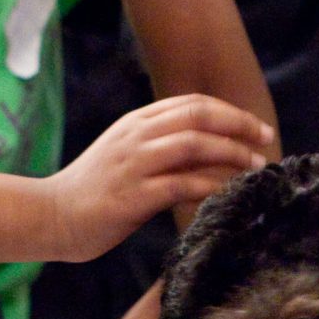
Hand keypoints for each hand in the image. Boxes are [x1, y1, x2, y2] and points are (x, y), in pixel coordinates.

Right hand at [48, 96, 271, 261]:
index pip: (192, 103)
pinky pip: (183, 185)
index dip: (230, 112)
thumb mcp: (126, 154)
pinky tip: (230, 193)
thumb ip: (160, 146)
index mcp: (136, 122)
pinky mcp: (133, 196)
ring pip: (195, 145)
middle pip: (199, 116)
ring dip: (231, 154)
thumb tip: (209, 150)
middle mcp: (137, 135)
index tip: (256, 128)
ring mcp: (134, 163)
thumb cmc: (94, 190)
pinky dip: (212, 187)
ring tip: (255, 167)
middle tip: (265, 140)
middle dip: (239, 125)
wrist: (52, 214)